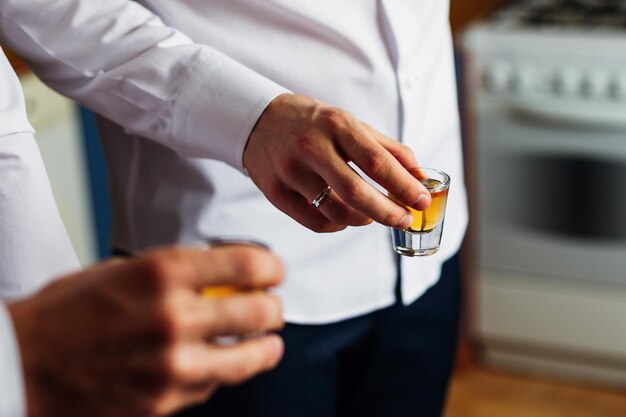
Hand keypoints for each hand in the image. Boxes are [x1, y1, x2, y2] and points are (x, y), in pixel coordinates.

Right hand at [8, 245, 283, 416]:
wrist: (22, 364)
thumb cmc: (65, 313)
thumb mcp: (121, 270)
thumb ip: (176, 271)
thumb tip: (222, 274)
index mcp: (161, 273)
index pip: (248, 264)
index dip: (272, 267)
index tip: (274, 272)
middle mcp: (172, 317)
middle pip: (260, 311)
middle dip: (273, 308)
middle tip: (271, 307)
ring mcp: (172, 365)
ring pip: (249, 357)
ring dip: (266, 347)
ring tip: (268, 343)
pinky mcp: (165, 401)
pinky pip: (213, 385)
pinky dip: (219, 373)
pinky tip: (214, 365)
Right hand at [244, 93, 430, 232]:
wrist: (257, 121)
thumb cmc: (312, 123)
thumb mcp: (349, 123)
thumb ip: (387, 148)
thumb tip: (420, 176)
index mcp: (336, 125)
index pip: (377, 162)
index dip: (404, 186)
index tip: (422, 200)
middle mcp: (311, 147)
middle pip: (357, 193)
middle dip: (389, 212)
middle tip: (405, 219)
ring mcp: (290, 172)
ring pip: (336, 212)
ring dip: (364, 220)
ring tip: (373, 216)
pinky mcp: (275, 192)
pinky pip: (315, 222)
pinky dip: (338, 225)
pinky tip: (346, 217)